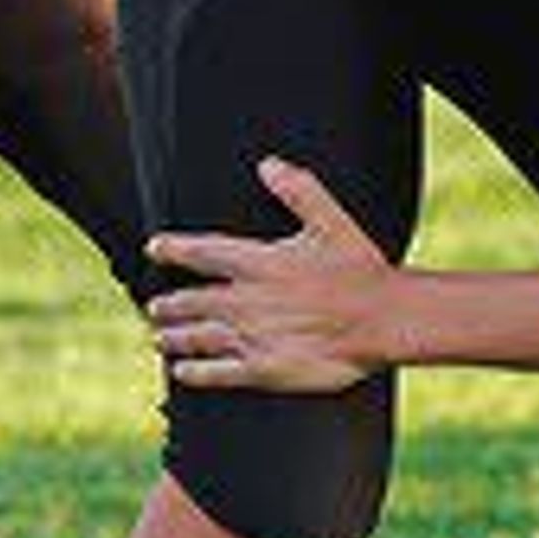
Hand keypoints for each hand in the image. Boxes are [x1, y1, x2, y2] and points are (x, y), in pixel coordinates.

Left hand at [146, 158, 405, 392]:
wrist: (384, 320)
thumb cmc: (361, 271)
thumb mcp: (333, 222)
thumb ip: (299, 191)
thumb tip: (268, 164)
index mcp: (259, 263)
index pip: (203, 253)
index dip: (174, 249)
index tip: (155, 247)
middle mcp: (247, 300)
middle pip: (192, 301)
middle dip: (168, 304)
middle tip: (154, 306)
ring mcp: (253, 337)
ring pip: (197, 337)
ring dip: (173, 336)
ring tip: (161, 336)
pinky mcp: (264, 369)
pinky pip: (217, 373)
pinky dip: (195, 372)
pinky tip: (183, 371)